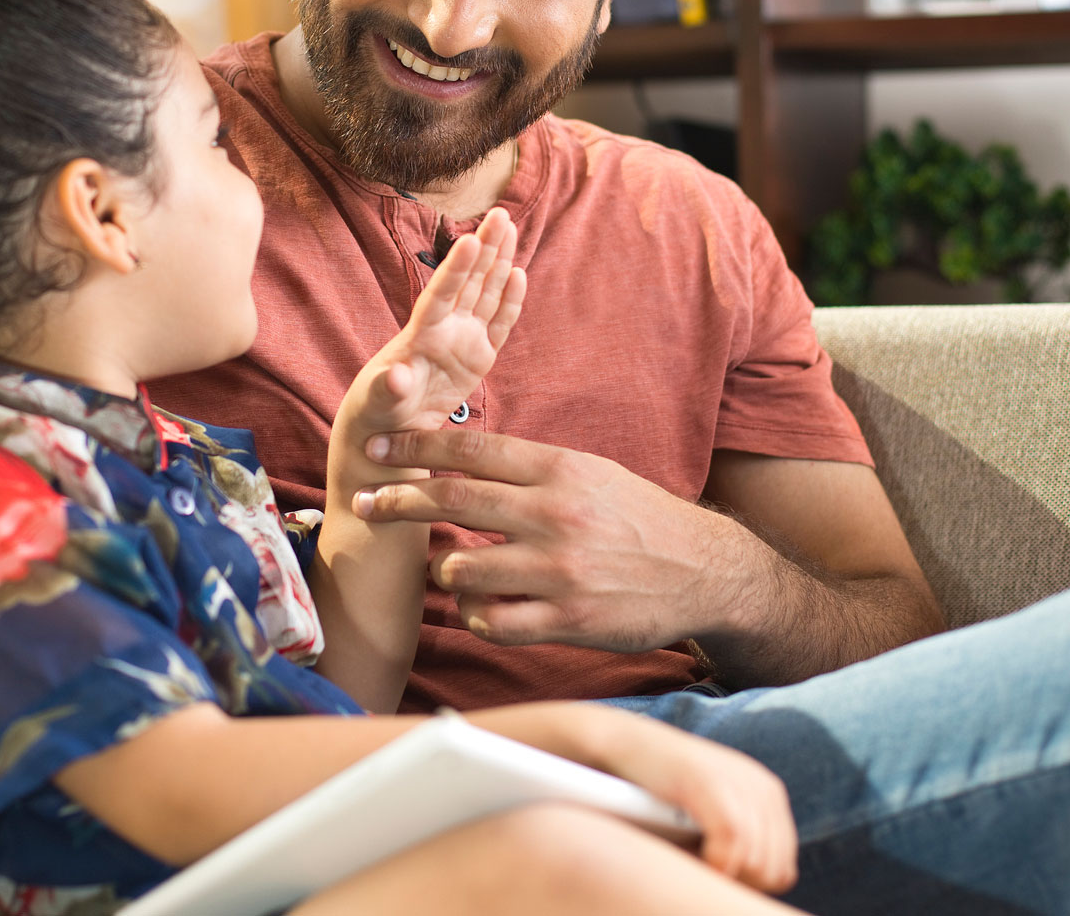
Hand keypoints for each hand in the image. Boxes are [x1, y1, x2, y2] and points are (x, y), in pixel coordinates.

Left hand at [341, 209, 526, 443]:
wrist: (388, 429)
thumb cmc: (376, 413)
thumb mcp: (377, 403)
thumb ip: (387, 389)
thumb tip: (396, 376)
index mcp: (418, 335)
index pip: (440, 296)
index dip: (455, 270)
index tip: (468, 239)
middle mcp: (443, 329)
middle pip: (468, 282)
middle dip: (484, 248)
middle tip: (499, 213)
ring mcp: (463, 339)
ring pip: (486, 293)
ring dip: (498, 261)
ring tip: (509, 226)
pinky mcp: (479, 356)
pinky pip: (499, 324)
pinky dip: (510, 301)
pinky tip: (519, 273)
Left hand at [351, 428, 758, 652]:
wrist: (704, 571)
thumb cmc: (636, 518)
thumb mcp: (589, 474)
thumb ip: (528, 469)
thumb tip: (458, 459)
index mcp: (559, 470)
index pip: (470, 449)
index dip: (414, 446)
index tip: (377, 449)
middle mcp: (556, 515)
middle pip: (451, 500)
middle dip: (397, 501)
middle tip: (365, 503)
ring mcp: (560, 572)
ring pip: (461, 570)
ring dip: (442, 570)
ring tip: (447, 567)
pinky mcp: (569, 621)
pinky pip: (492, 622)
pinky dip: (476, 616)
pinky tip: (482, 607)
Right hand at [596, 710, 796, 893]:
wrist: (622, 744)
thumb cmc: (659, 789)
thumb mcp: (713, 810)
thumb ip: (740, 841)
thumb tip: (748, 898)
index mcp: (769, 795)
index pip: (783, 868)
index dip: (751, 888)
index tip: (718, 884)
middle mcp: (762, 787)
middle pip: (772, 870)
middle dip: (737, 885)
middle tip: (702, 874)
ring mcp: (738, 783)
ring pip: (755, 861)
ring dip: (722, 877)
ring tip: (691, 867)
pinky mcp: (709, 783)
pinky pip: (731, 843)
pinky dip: (712, 865)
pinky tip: (691, 862)